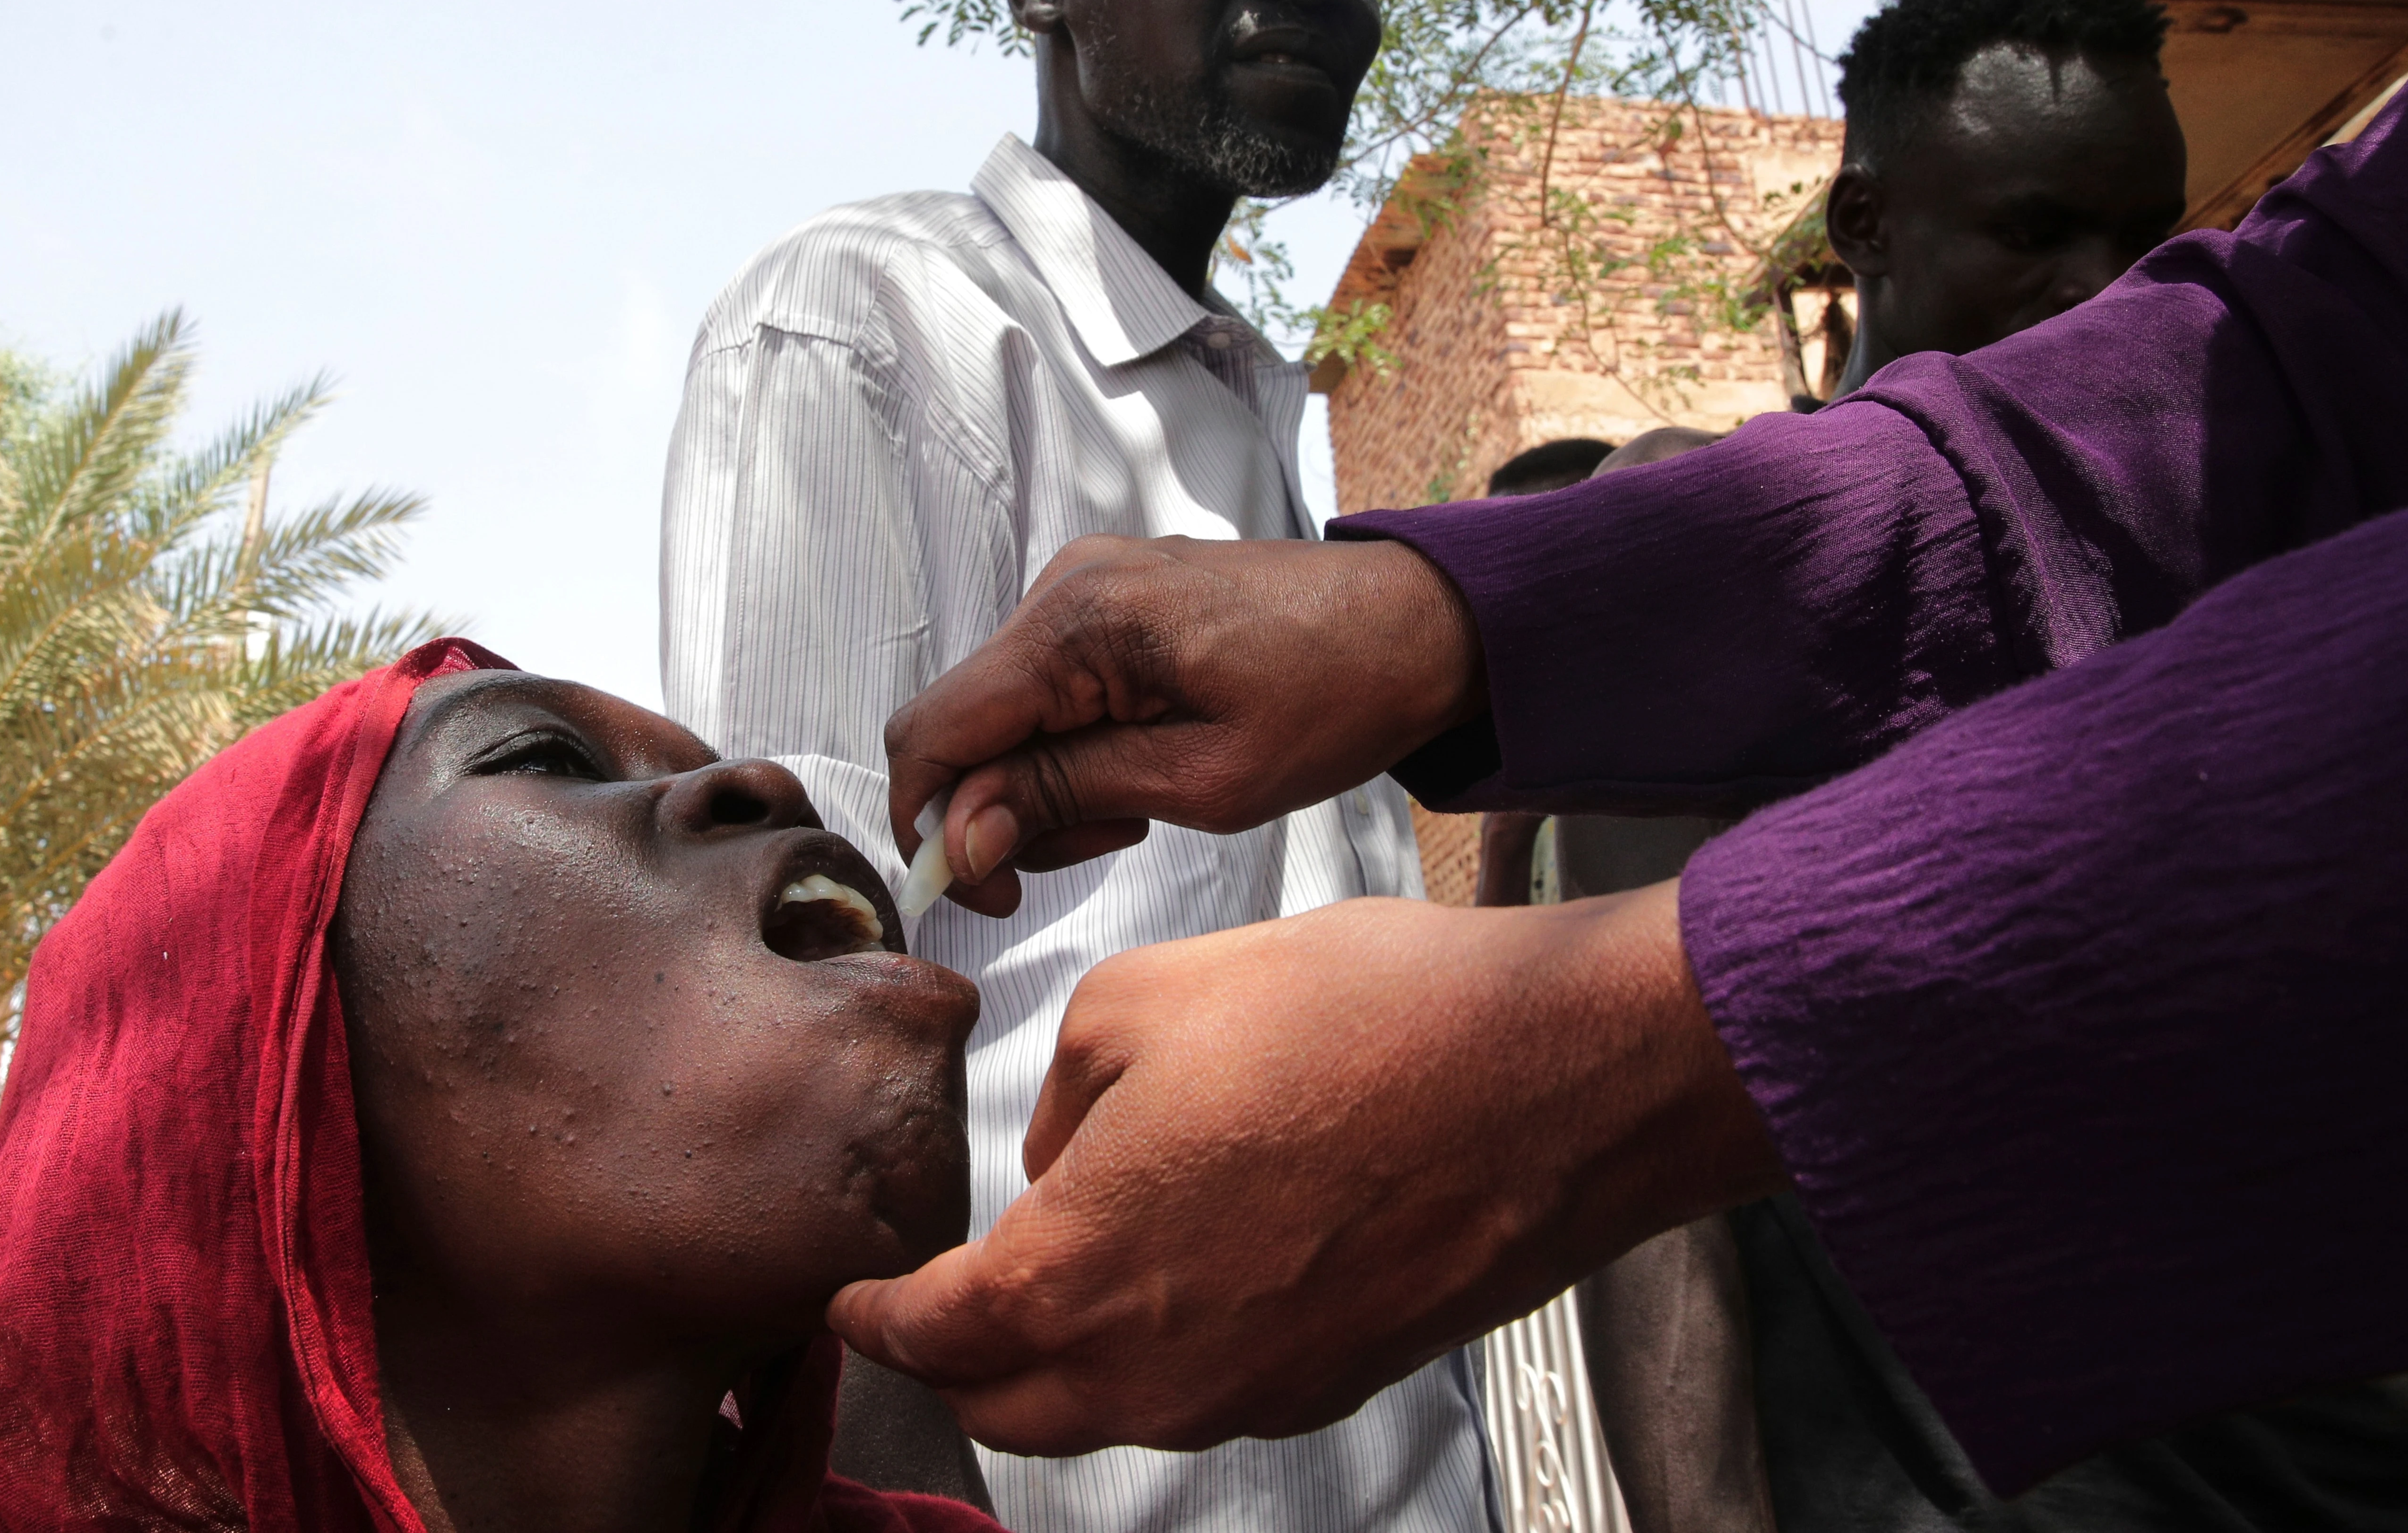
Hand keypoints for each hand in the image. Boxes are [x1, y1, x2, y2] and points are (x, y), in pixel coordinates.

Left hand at [827, 885, 1786, 1453]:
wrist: (1553, 1078)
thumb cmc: (1365, 1023)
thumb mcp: (1145, 997)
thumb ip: (1064, 1092)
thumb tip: (1064, 1151)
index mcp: (1080, 1272)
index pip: (933, 1336)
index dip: (877, 1317)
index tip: (854, 1299)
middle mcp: (1158, 1366)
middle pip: (1007, 1407)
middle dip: (953, 1364)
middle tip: (931, 1311)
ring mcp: (1251, 1391)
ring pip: (1106, 1410)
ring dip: (1057, 1364)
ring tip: (1049, 1285)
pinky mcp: (1331, 1379)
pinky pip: (1204, 1391)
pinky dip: (1158, 1354)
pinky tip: (1176, 1273)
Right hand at [884, 534, 1484, 915]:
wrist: (1420, 624)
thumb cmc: (1335, 699)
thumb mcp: (1205, 778)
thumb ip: (1070, 797)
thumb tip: (960, 838)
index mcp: (1078, 619)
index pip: (935, 729)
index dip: (933, 824)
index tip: (989, 894)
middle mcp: (1062, 585)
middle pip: (962, 726)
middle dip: (1006, 809)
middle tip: (1113, 839)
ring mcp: (1082, 586)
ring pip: (1003, 715)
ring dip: (1049, 783)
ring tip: (1147, 802)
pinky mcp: (1106, 599)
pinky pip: (1047, 689)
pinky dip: (1076, 745)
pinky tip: (1148, 760)